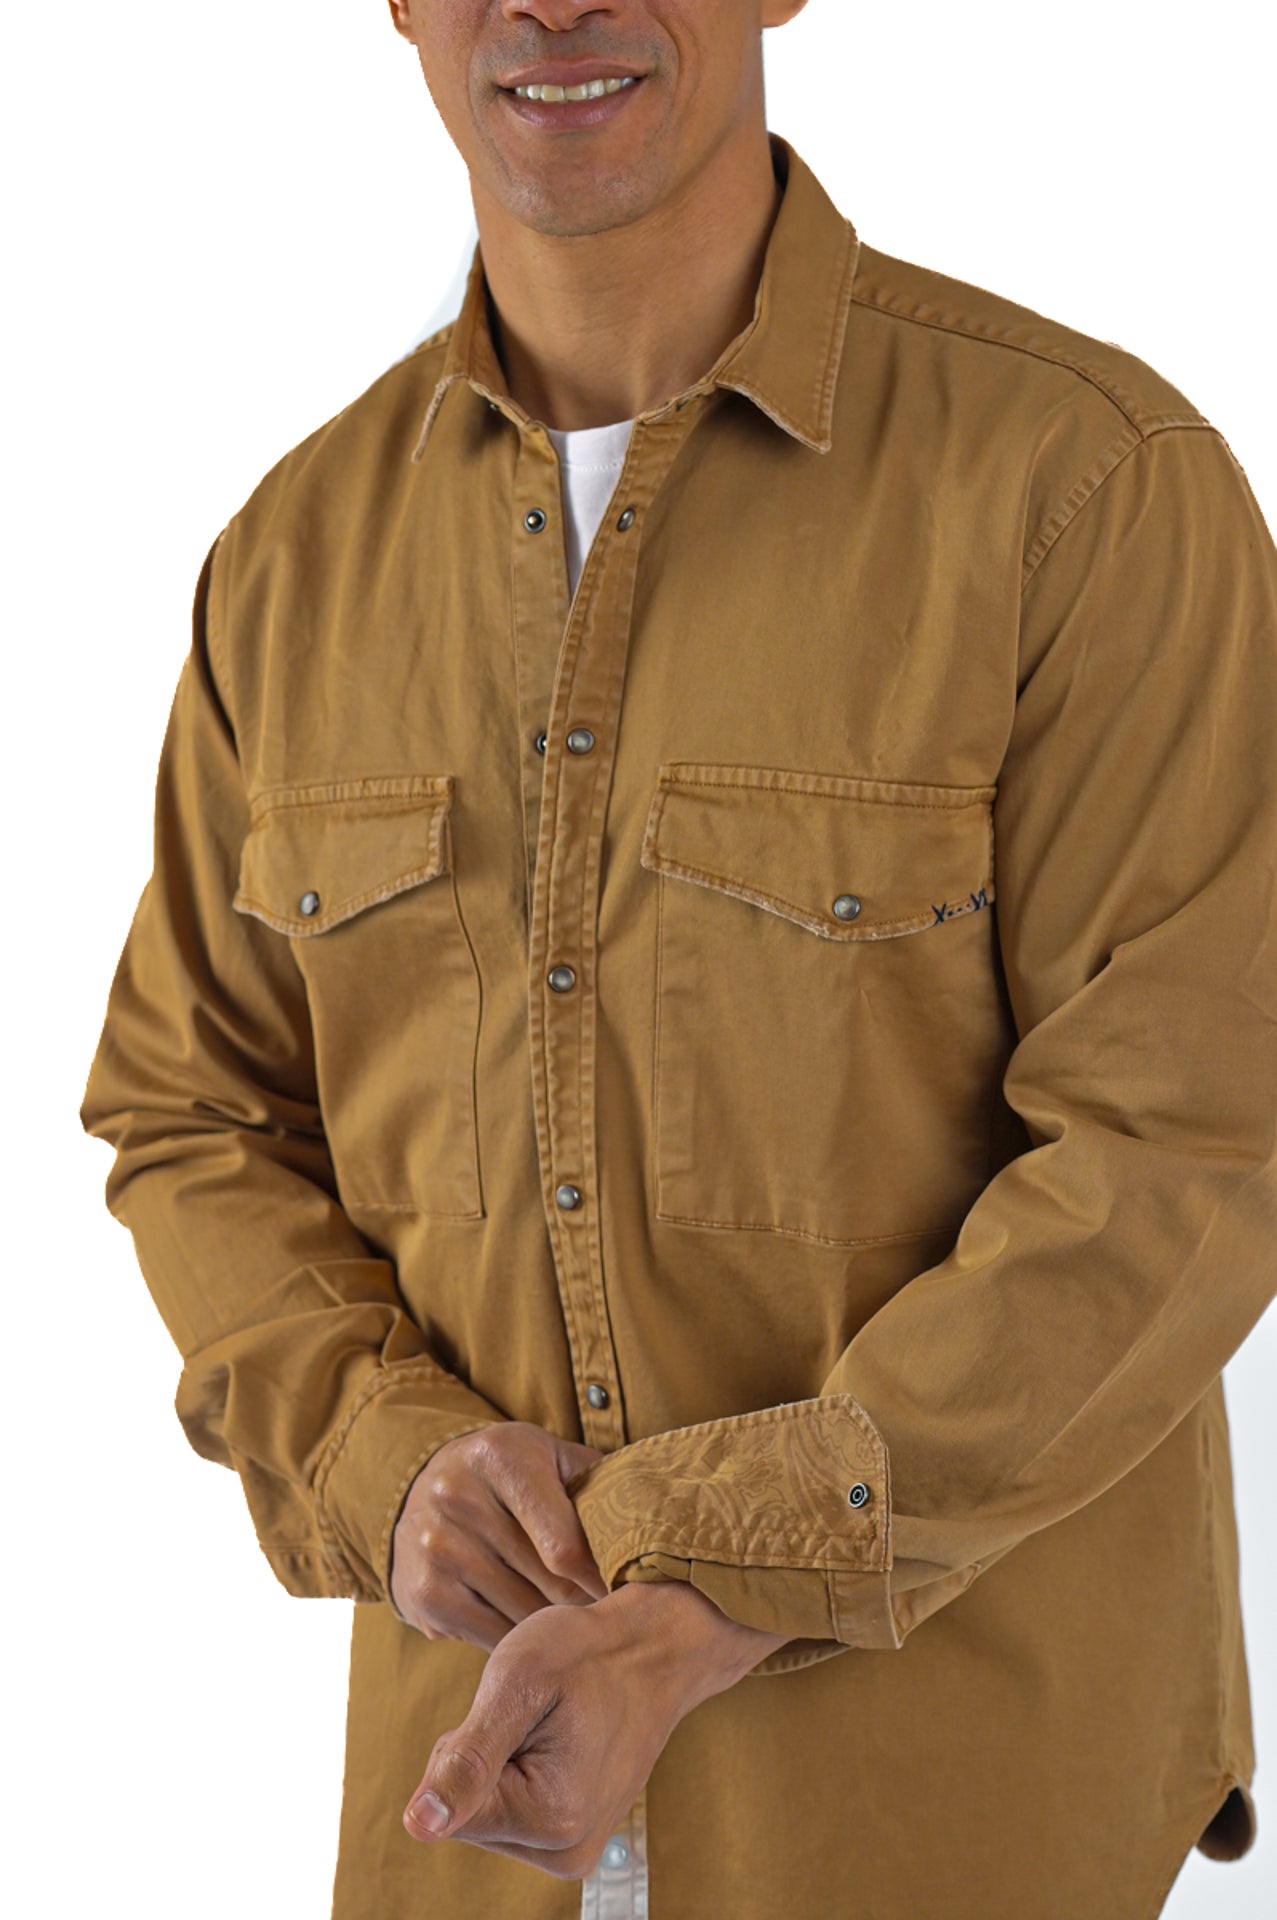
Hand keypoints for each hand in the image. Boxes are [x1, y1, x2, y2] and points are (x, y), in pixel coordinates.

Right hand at [389, 1422, 608, 1648]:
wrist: (422, 1486)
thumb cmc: (510, 1474)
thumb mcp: (552, 1457)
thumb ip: (598, 1484)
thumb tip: (652, 1529)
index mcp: (501, 1458)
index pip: (566, 1546)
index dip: (603, 1578)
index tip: (626, 1593)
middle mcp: (458, 1497)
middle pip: (548, 1584)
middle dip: (585, 1604)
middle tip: (611, 1615)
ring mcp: (435, 1548)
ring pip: (522, 1616)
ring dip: (555, 1627)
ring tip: (576, 1624)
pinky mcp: (423, 1593)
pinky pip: (491, 1638)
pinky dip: (520, 1641)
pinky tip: (534, 1630)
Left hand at [401, 1580, 788, 1877]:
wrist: (655, 1648)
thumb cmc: (586, 1653)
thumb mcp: (517, 1684)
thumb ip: (466, 1761)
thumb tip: (418, 1826)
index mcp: (551, 1818)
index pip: (446, 1809)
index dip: (464, 1745)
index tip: (516, 1711)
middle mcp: (566, 1851)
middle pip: (466, 1815)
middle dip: (483, 1754)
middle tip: (536, 1710)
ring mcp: (575, 1849)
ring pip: (486, 1813)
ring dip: (502, 1760)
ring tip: (552, 1720)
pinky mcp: (576, 1838)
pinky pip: (513, 1811)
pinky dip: (521, 1769)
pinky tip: (558, 1738)